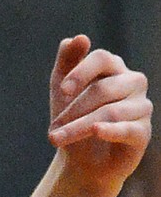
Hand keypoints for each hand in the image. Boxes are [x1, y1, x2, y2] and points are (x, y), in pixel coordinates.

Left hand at [48, 35, 151, 196]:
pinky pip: (127, 129)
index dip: (81, 72)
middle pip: (103, 89)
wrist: (82, 158)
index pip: (102, 58)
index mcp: (114, 66)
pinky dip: (110, 130)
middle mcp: (133, 82)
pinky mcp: (143, 133)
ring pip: (111, 111)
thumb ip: (68, 58)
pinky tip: (96, 131)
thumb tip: (81, 37)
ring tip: (57, 138)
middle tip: (53, 128)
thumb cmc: (73, 114)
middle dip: (74, 109)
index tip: (62, 90)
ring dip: (80, 126)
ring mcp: (141, 107)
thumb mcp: (62, 85)